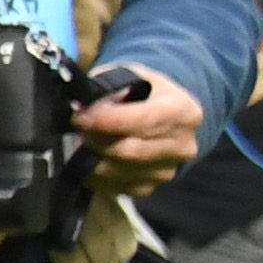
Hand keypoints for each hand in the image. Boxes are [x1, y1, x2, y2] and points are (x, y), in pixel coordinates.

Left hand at [78, 70, 207, 196]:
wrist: (161, 115)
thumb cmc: (142, 91)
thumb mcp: (131, 76)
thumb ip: (110, 87)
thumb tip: (85, 104)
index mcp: (184, 112)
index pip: (145, 121)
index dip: (107, 121)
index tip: (80, 116)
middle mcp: (182, 146)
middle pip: (130, 151)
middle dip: (95, 139)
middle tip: (77, 127)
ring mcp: (168, 170)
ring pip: (119, 171)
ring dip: (92, 157)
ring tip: (82, 139)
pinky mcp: (149, 187)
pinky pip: (114, 186)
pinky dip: (93, 173)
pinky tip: (89, 156)